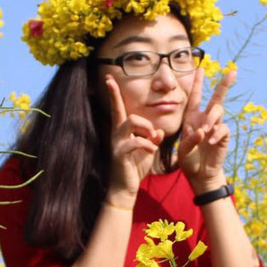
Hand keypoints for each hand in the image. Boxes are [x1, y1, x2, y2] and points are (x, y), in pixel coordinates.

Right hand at [105, 74, 163, 207]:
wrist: (126, 188)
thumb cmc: (135, 168)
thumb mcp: (148, 150)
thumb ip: (153, 138)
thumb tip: (158, 130)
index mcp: (122, 131)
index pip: (117, 108)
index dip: (113, 93)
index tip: (109, 78)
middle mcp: (116, 135)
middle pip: (127, 114)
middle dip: (144, 122)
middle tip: (153, 135)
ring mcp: (117, 144)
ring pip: (130, 122)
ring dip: (146, 129)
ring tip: (152, 141)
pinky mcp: (120, 154)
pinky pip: (135, 141)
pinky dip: (147, 145)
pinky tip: (152, 151)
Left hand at [179, 67, 233, 192]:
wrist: (200, 174)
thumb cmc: (189, 160)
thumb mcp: (183, 150)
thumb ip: (189, 139)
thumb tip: (203, 130)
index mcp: (192, 118)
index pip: (195, 97)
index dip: (197, 83)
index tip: (200, 68)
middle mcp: (205, 119)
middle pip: (217, 98)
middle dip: (224, 84)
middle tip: (232, 71)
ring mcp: (216, 127)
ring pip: (218, 111)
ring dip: (211, 118)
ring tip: (205, 131)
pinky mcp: (224, 136)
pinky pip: (223, 128)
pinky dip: (217, 133)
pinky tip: (211, 142)